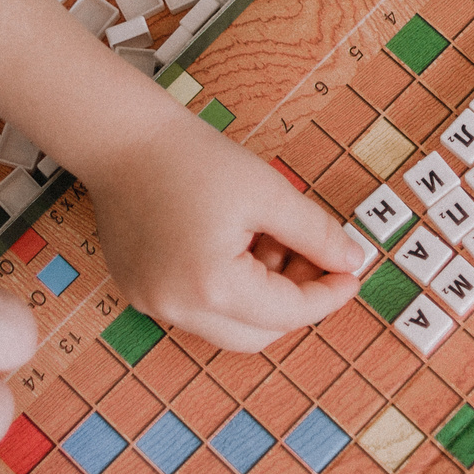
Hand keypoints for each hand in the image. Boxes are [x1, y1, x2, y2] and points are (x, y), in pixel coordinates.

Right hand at [81, 110, 369, 352]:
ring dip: (259, 295)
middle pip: (257, 335)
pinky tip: (232, 243)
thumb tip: (350, 262)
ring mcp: (152, 304)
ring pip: (226, 325)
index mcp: (212, 286)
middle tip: (313, 259)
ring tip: (264, 239)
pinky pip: (195, 308)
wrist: (122, 138)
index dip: (327, 295)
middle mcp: (176, 308)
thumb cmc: (193, 158)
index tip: (350, 274)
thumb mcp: (269, 191)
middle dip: (294, 302)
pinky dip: (225, 289)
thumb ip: (316, 234)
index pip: (288, 313)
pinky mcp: (139, 291)